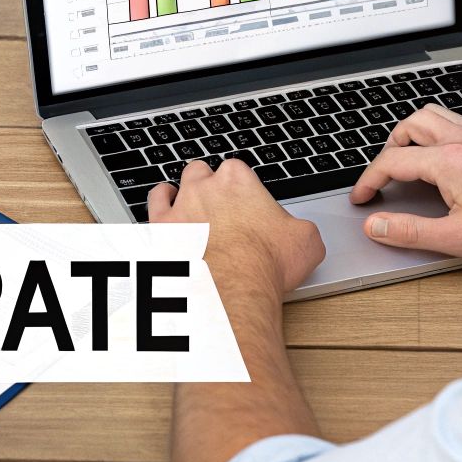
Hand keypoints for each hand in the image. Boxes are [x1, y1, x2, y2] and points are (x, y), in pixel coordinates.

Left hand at [149, 159, 325, 295]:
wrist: (231, 290)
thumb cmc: (263, 265)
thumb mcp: (305, 242)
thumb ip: (300, 227)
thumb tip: (302, 232)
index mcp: (239, 181)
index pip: (239, 172)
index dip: (244, 189)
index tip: (248, 206)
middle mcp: (206, 186)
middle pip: (206, 173)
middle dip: (213, 186)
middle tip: (222, 207)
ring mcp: (181, 204)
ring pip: (180, 183)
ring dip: (187, 191)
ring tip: (194, 203)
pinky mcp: (162, 225)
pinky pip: (156, 201)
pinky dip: (161, 201)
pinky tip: (167, 206)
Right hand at [349, 104, 461, 261]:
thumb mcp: (459, 239)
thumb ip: (410, 231)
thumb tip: (377, 226)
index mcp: (448, 161)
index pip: (391, 162)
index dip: (369, 180)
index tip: (362, 197)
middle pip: (411, 125)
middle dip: (390, 146)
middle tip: (386, 172)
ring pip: (438, 115)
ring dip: (417, 132)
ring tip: (413, 157)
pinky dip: (446, 133)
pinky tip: (454, 156)